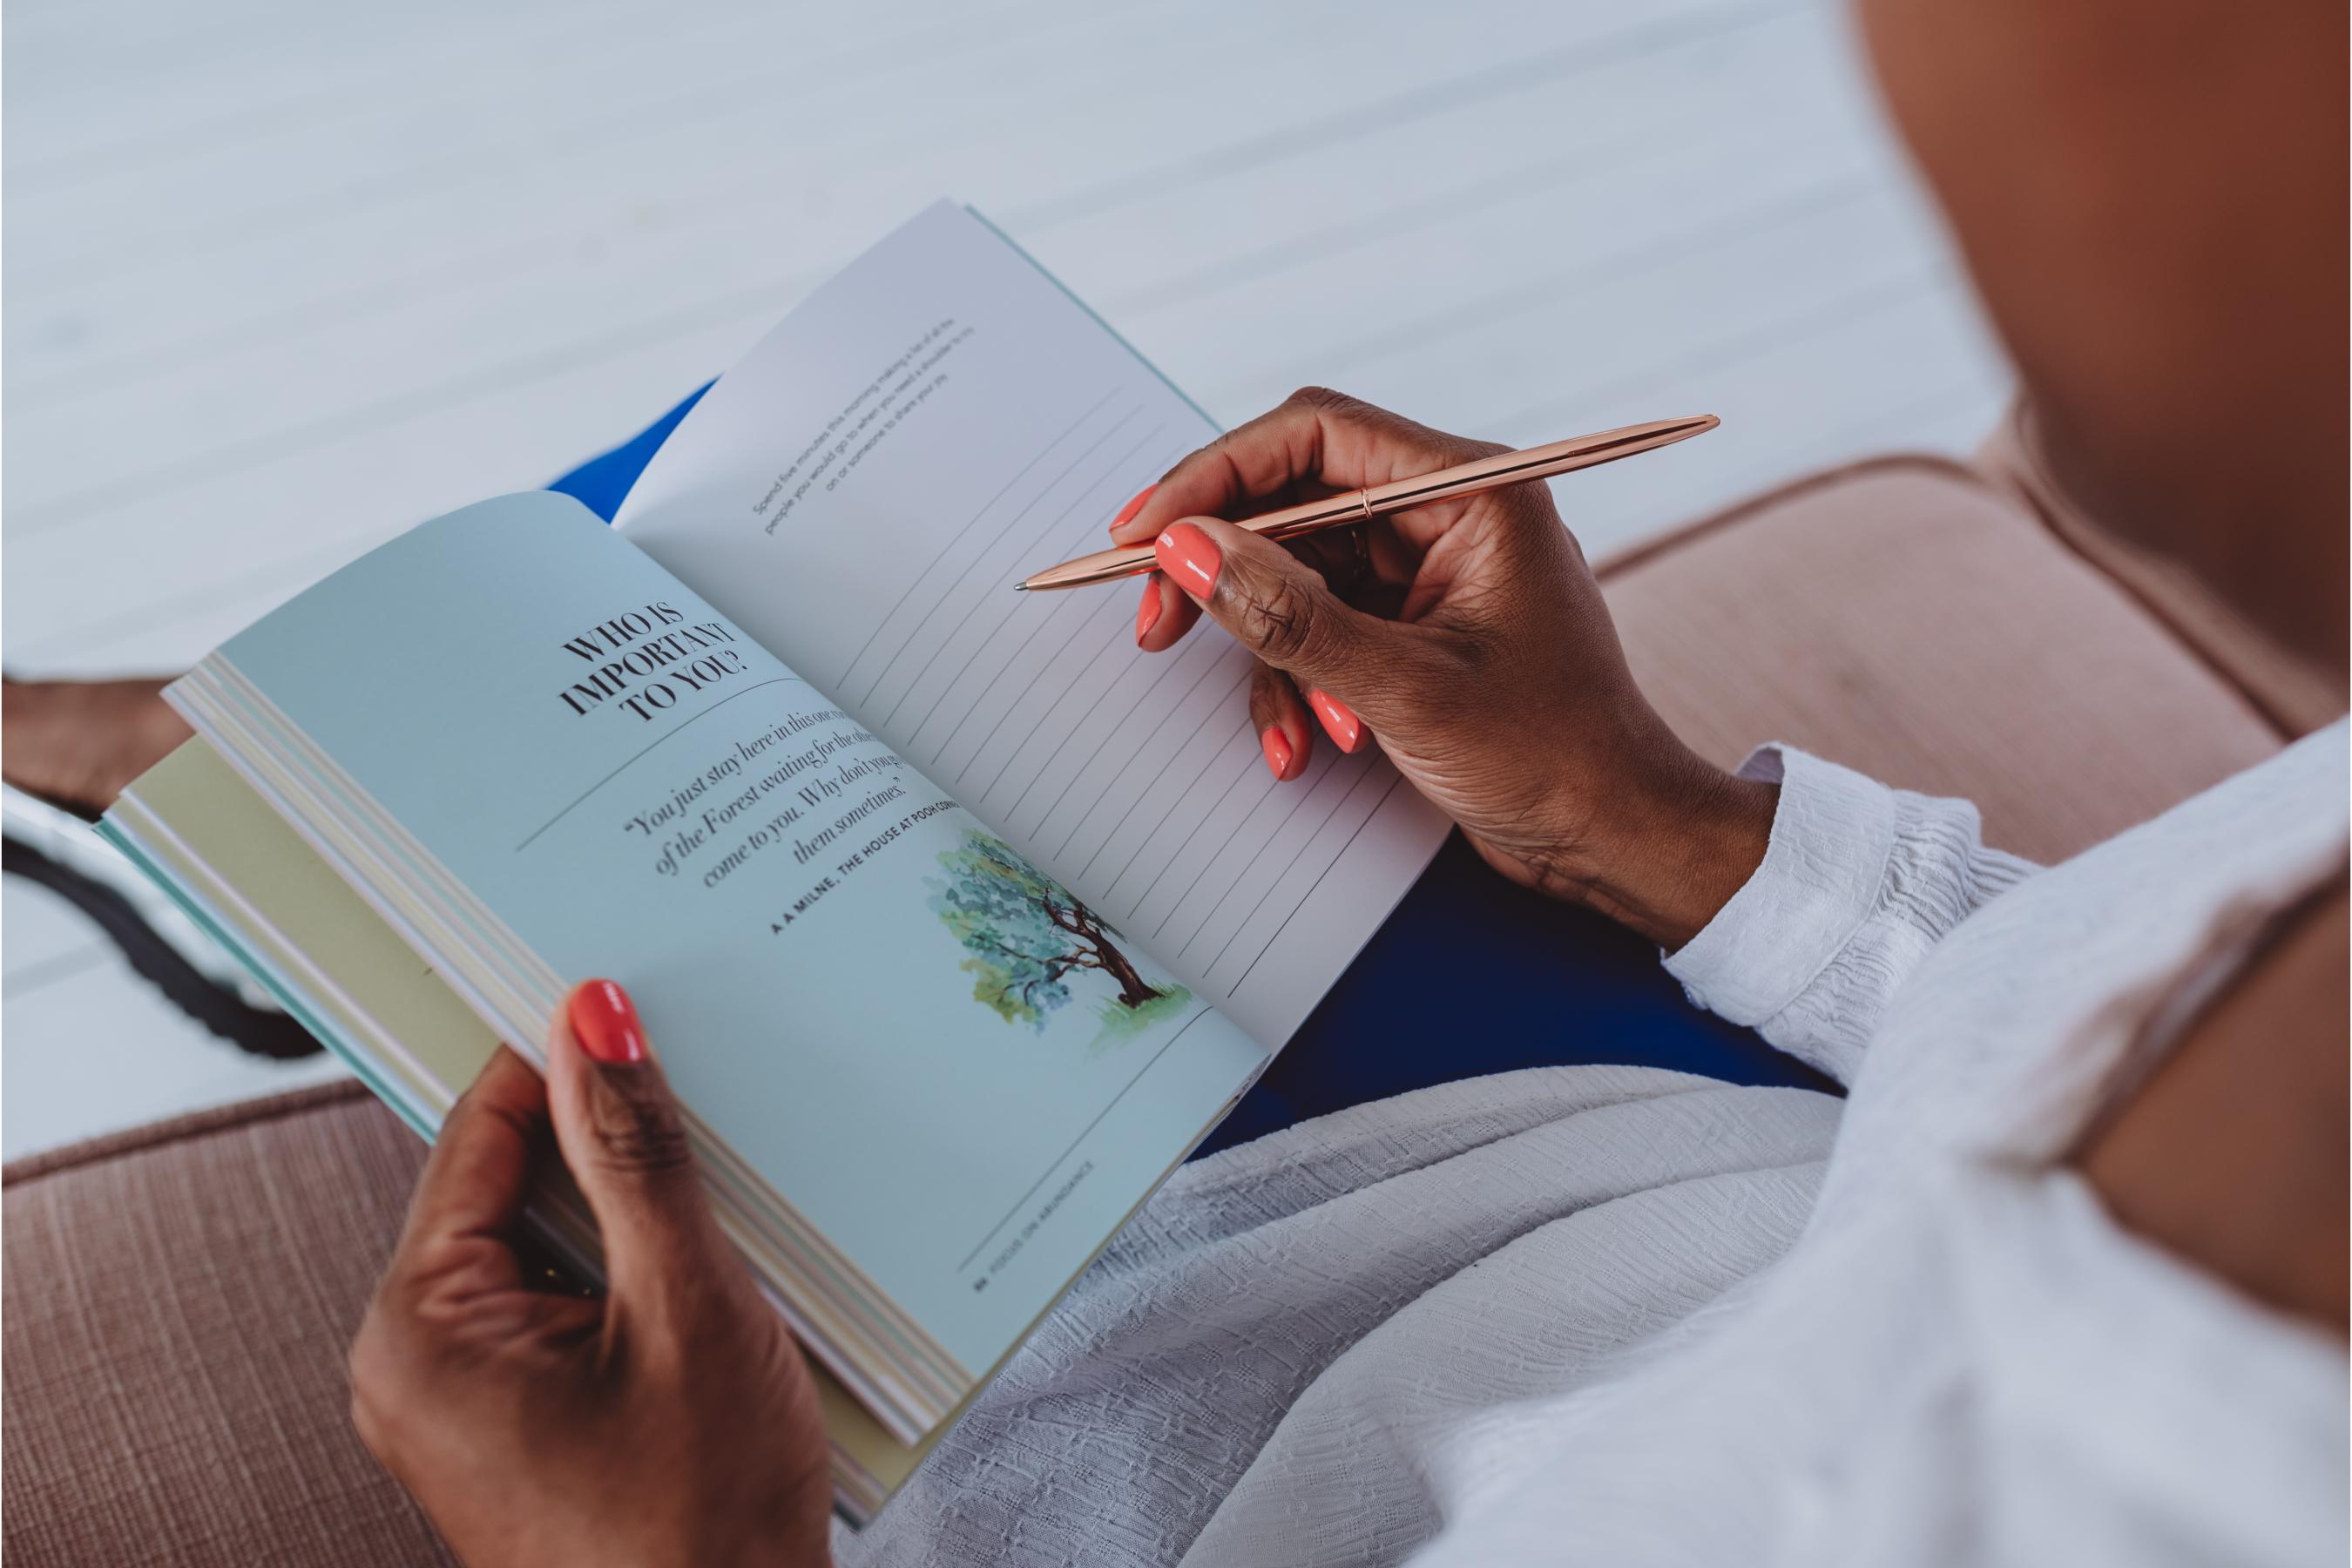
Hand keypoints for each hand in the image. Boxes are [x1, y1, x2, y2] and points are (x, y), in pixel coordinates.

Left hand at [349, 980, 832, 1567]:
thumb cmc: (696, 1529)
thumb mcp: (686, 1312)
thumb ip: (635, 1155)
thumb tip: (592, 1018)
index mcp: (419, 1329)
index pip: (475, 1131)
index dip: (562, 1061)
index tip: (642, 1010)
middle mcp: (419, 1362)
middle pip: (517, 1185)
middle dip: (615, 1149)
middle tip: (710, 1116)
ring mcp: (471, 1401)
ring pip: (559, 1244)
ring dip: (645, 1221)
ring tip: (728, 1230)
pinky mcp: (527, 1426)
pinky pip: (579, 1306)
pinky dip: (648, 1282)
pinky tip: (720, 1290)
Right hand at [1118, 387, 1773, 948]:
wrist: (1615, 837)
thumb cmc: (1552, 757)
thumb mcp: (1405, 689)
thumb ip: (1289, 615)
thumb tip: (1189, 549)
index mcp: (1472, 489)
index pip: (1314, 435)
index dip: (1216, 474)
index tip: (1145, 531)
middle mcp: (1447, 512)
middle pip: (1290, 501)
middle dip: (1224, 573)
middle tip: (1157, 625)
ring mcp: (1427, 569)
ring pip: (1294, 574)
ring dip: (1271, 654)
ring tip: (1291, 732)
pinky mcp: (1411, 624)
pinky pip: (1319, 625)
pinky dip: (1299, 682)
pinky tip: (1314, 744)